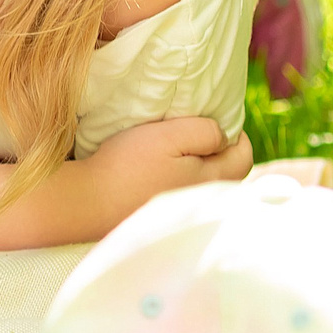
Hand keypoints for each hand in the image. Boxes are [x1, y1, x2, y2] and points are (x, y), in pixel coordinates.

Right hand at [80, 116, 253, 229]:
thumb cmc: (128, 165)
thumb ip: (205, 132)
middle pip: (227, 171)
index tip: (209, 117)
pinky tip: (155, 169)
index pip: (244, 155)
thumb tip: (223, 136)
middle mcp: (204, 200)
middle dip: (216, 149)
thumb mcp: (169, 135)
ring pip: (204, 182)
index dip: (233, 131)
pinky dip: (178, 178)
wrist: (88, 202)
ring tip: (172, 148)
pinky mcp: (161, 215)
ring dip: (196, 164)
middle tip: (190, 129)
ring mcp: (183, 210)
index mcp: (213, 181)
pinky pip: (183, 192)